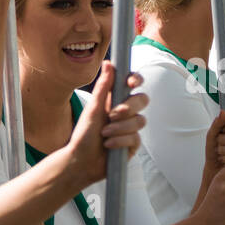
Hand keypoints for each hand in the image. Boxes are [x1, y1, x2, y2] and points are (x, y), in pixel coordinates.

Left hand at [65, 61, 146, 186]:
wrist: (81, 161)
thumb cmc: (84, 134)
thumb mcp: (92, 108)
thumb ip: (103, 87)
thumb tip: (109, 63)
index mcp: (114, 100)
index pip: (132, 84)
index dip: (136, 79)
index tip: (131, 83)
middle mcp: (125, 112)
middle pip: (142, 99)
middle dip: (129, 107)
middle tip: (113, 114)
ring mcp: (130, 128)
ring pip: (140, 121)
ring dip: (120, 128)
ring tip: (104, 133)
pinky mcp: (133, 144)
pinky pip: (135, 138)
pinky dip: (120, 141)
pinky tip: (108, 145)